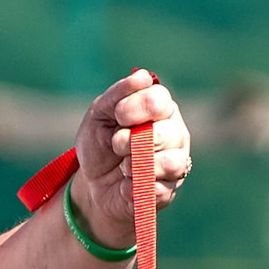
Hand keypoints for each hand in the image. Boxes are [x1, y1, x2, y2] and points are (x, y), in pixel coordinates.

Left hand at [71, 71, 191, 246]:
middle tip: (117, 145)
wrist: (92, 184)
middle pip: (168, 133)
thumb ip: (119, 93)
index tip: (118, 117)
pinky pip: (160, 190)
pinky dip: (136, 188)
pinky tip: (126, 186)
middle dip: (134, 141)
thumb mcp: (100, 114)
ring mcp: (176, 164)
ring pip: (172, 163)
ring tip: (123, 167)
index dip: (136, 108)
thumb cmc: (99, 144)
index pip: (160, 100)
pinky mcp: (169, 192)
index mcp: (161, 109)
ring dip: (139, 166)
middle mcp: (174, 134)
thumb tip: (143, 77)